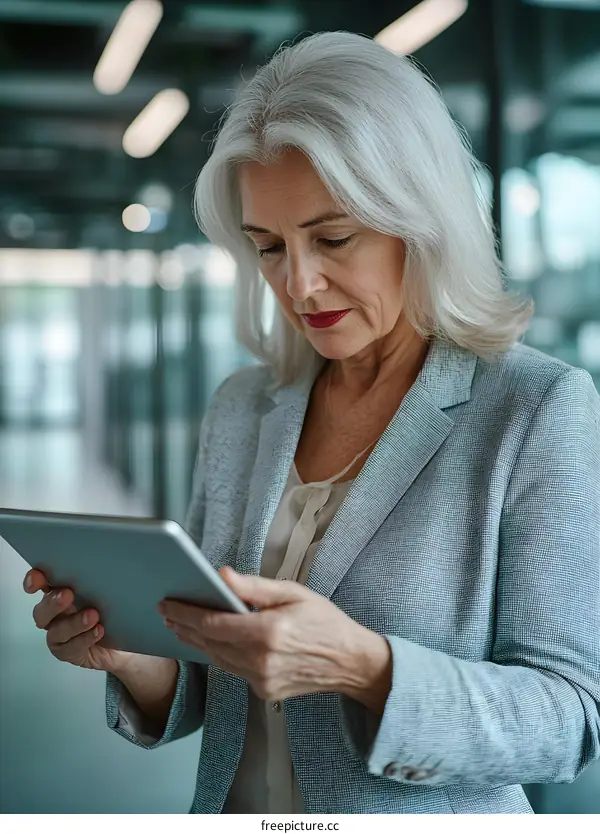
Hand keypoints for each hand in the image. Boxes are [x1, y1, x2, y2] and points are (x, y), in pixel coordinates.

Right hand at [24, 569, 136, 673]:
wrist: (124, 640)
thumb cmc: (112, 611)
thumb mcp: (106, 590)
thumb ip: (96, 579)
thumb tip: (105, 562)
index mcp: (59, 593)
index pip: (40, 585)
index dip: (34, 580)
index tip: (37, 577)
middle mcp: (55, 615)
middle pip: (42, 610)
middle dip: (52, 602)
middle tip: (67, 595)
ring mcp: (60, 635)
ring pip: (57, 631)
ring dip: (73, 622)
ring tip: (92, 615)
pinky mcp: (69, 652)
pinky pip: (71, 647)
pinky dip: (85, 638)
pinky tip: (98, 631)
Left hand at [159, 567, 391, 708]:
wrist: (350, 662)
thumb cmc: (325, 621)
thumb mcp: (293, 592)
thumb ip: (254, 587)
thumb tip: (222, 576)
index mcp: (268, 632)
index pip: (214, 623)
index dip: (186, 613)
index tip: (168, 603)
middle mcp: (261, 660)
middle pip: (209, 643)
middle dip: (184, 626)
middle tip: (165, 611)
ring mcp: (261, 680)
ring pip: (217, 659)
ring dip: (196, 641)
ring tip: (179, 625)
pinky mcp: (264, 692)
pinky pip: (232, 670)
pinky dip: (217, 654)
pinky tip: (208, 642)